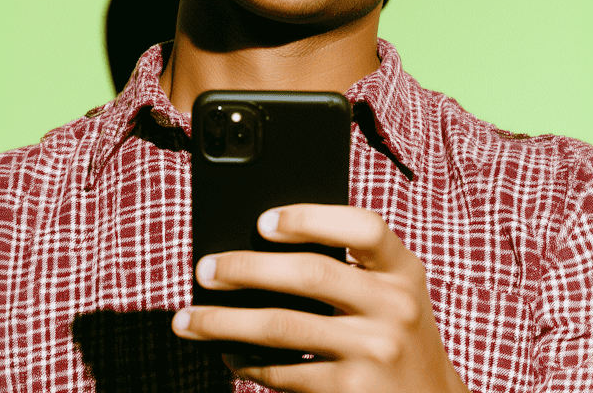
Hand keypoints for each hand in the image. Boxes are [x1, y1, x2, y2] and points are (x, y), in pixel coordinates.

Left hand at [171, 204, 470, 392]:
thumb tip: (259, 250)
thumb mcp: (392, 295)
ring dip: (224, 322)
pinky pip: (283, 372)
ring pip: (282, 327)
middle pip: (310, 274)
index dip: (310, 217)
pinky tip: (227, 354)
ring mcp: (374, 352)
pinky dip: (246, 362)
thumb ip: (351, 269)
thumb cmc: (395, 336)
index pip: (363, 227)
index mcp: (403, 271)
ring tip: (189, 318)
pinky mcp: (351, 391)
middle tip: (206, 269)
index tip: (262, 221)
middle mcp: (395, 308)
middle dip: (246, 269)